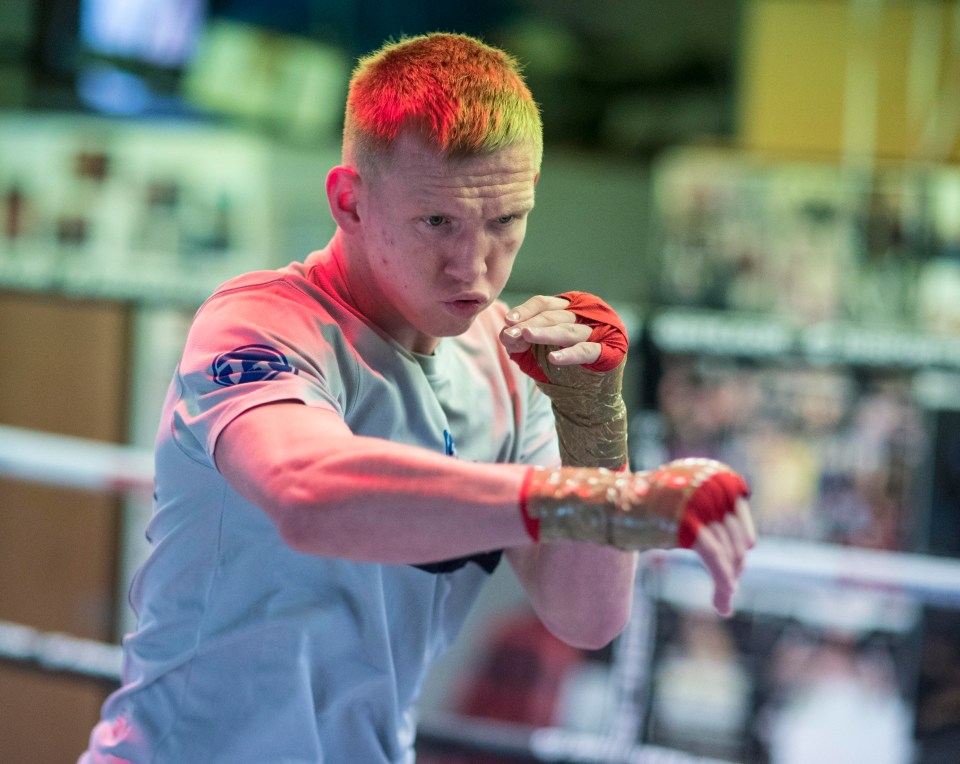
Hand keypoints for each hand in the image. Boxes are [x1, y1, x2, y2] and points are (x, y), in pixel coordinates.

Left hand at [500, 293, 629, 469]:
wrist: (585, 401)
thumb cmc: (559, 372)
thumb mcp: (533, 355)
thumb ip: (519, 343)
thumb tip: (505, 333)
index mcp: (567, 311)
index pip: (544, 304)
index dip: (525, 311)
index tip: (507, 321)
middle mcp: (584, 317)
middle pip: (554, 316)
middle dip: (531, 324)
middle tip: (512, 332)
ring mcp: (599, 333)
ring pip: (569, 330)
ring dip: (546, 333)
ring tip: (527, 335)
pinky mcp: (609, 353)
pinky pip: (586, 351)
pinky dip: (570, 354)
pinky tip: (553, 358)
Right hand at [642, 458, 755, 615]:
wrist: (609, 503)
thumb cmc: (644, 507)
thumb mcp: (684, 504)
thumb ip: (713, 516)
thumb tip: (746, 549)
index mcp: (714, 475)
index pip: (738, 516)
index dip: (739, 545)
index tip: (735, 571)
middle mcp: (712, 485)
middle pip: (735, 536)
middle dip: (734, 568)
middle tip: (726, 593)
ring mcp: (701, 503)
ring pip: (728, 552)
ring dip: (728, 583)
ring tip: (724, 605)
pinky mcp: (689, 523)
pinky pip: (715, 558)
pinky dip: (722, 581)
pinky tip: (723, 603)